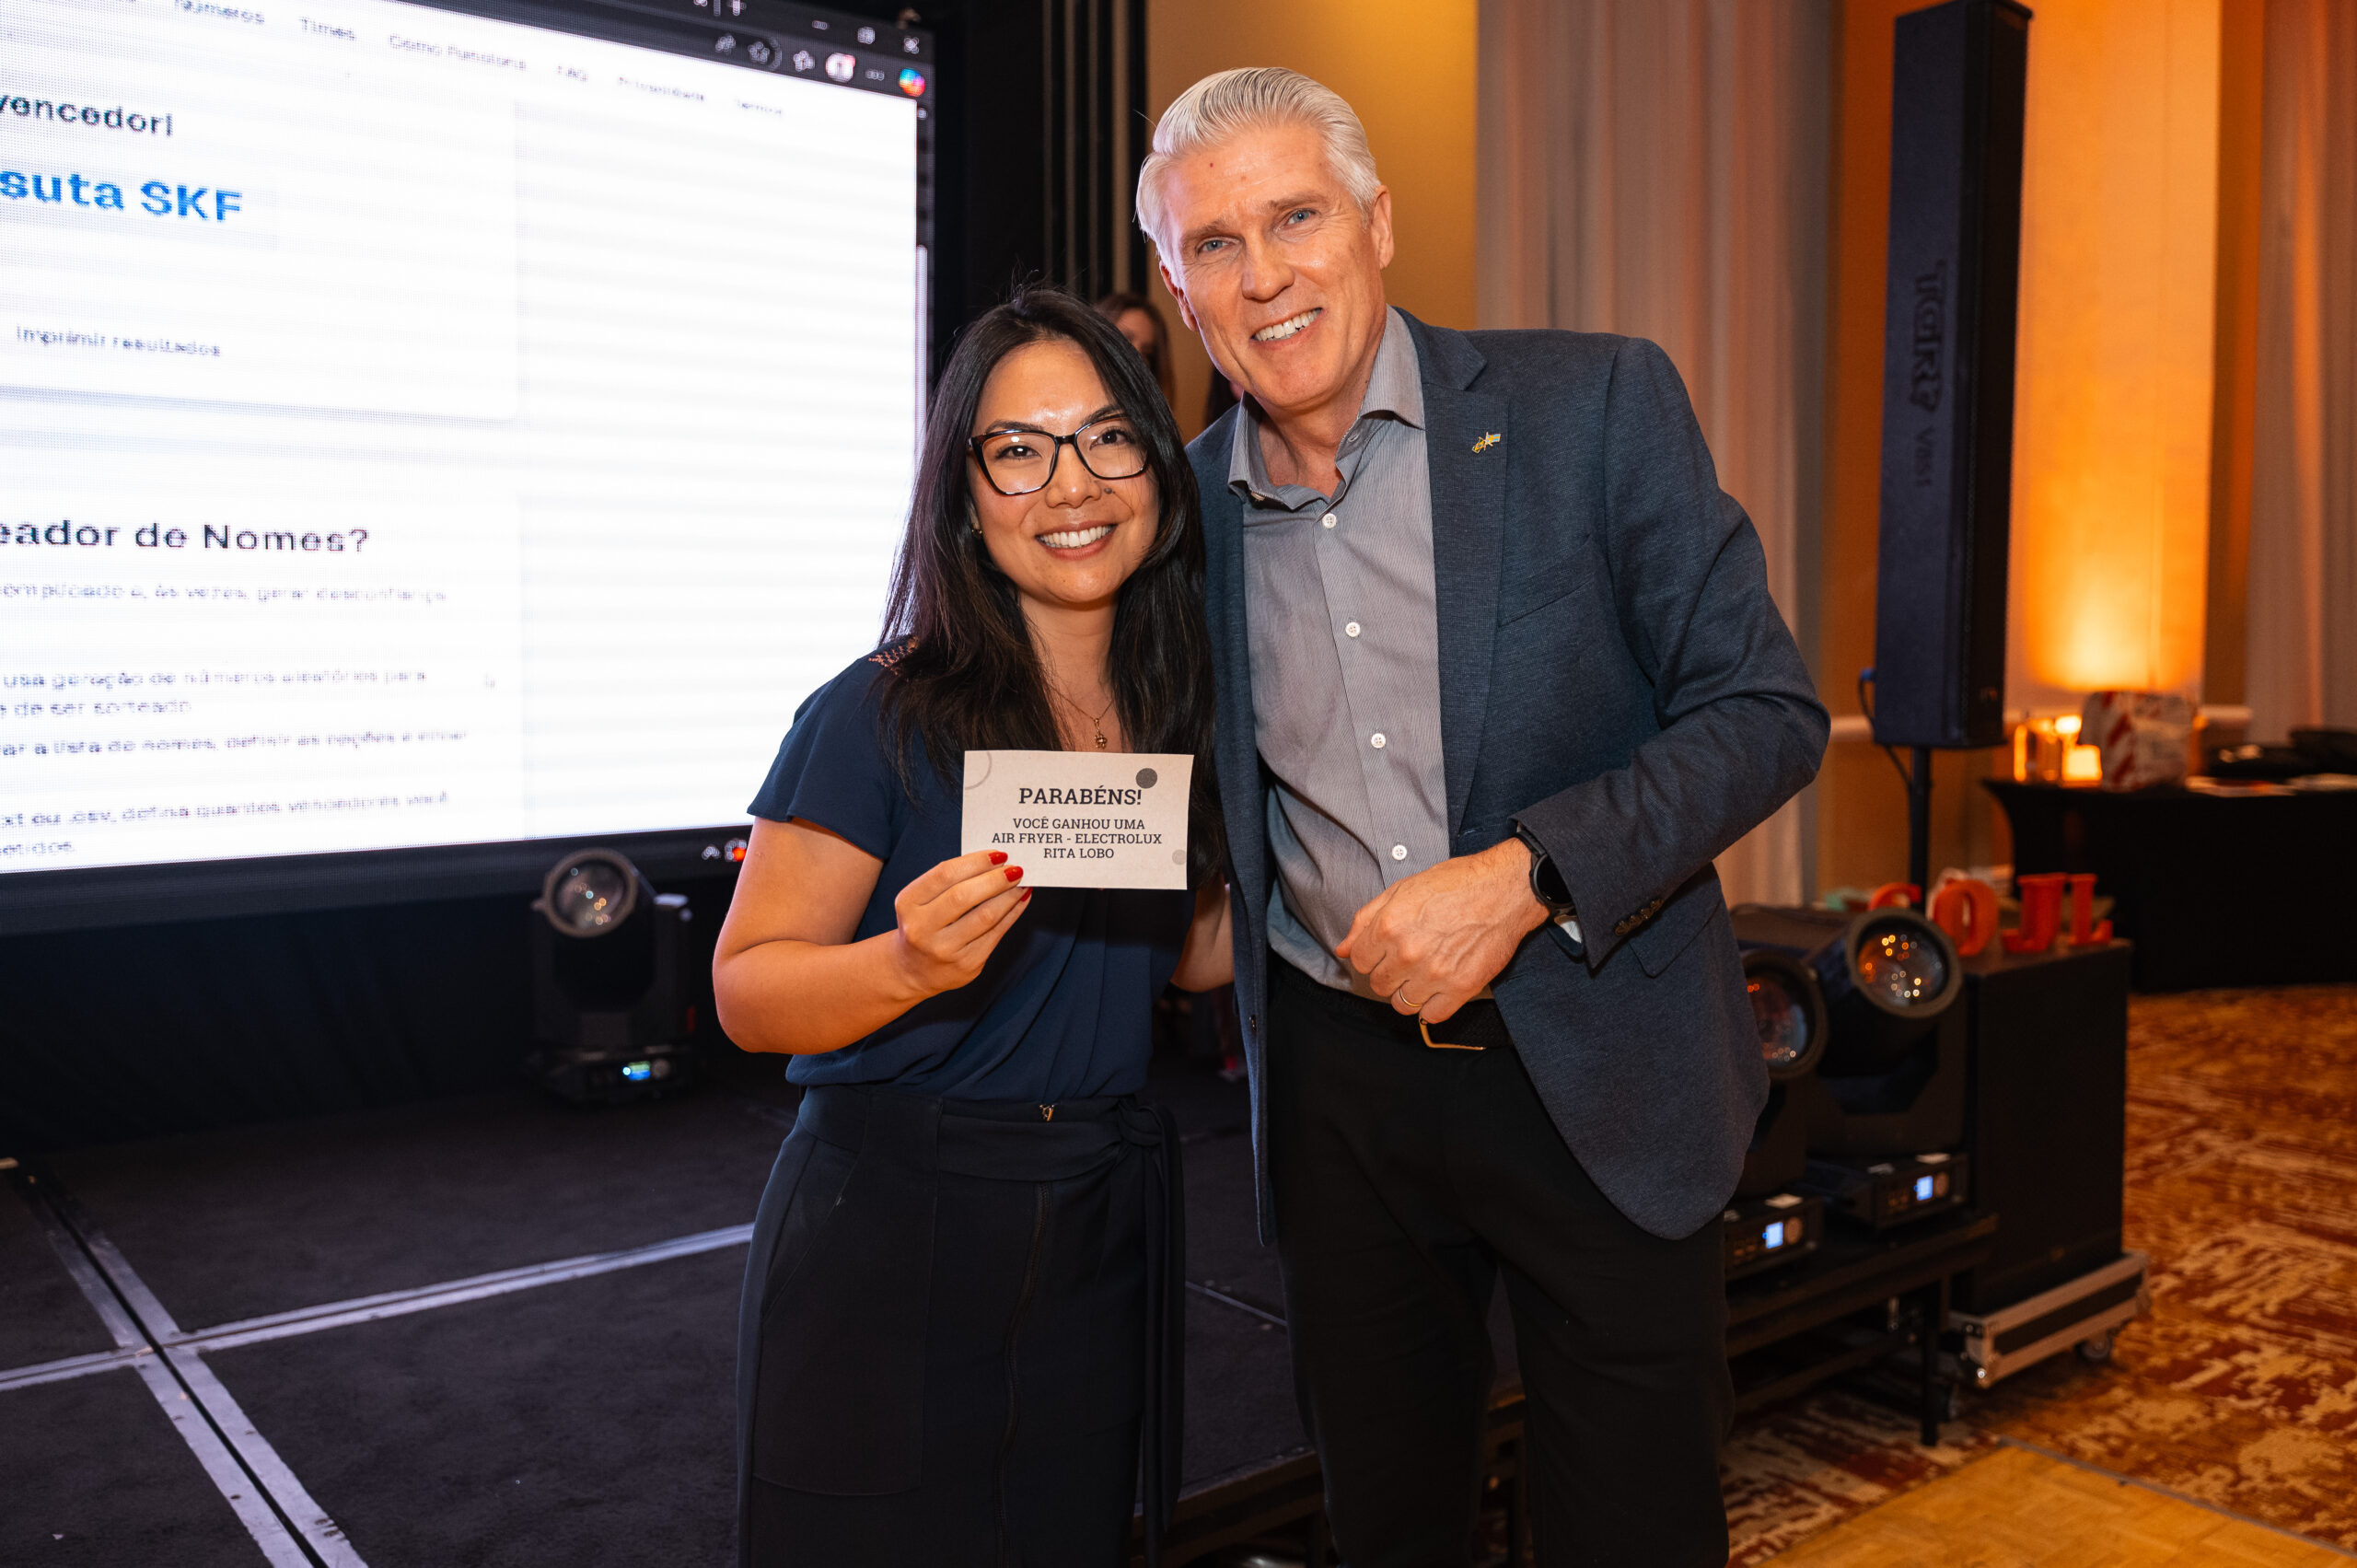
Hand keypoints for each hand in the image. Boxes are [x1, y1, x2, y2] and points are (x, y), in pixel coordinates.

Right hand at [889, 850, 1030, 998]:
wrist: (914, 971)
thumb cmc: (923, 925)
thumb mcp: (921, 901)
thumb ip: (950, 882)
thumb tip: (993, 862)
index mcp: (907, 904)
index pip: (944, 875)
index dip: (975, 861)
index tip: (998, 855)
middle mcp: (922, 928)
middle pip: (963, 895)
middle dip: (995, 879)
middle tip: (1015, 868)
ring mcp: (944, 949)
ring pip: (985, 916)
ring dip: (1009, 896)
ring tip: (1021, 883)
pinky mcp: (967, 964)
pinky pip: (996, 934)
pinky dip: (1012, 913)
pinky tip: (1020, 901)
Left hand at [1334, 841, 1548, 1023]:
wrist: (1505, 888)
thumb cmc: (1456, 883)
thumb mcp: (1402, 889)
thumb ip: (1366, 920)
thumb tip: (1342, 949)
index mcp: (1388, 925)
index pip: (1358, 960)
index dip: (1370, 955)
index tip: (1384, 951)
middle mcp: (1407, 953)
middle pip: (1378, 985)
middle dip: (1389, 973)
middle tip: (1408, 959)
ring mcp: (1433, 974)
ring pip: (1401, 1004)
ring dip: (1409, 992)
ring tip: (1424, 973)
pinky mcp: (1460, 988)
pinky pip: (1431, 1015)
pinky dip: (1433, 1005)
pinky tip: (1439, 987)